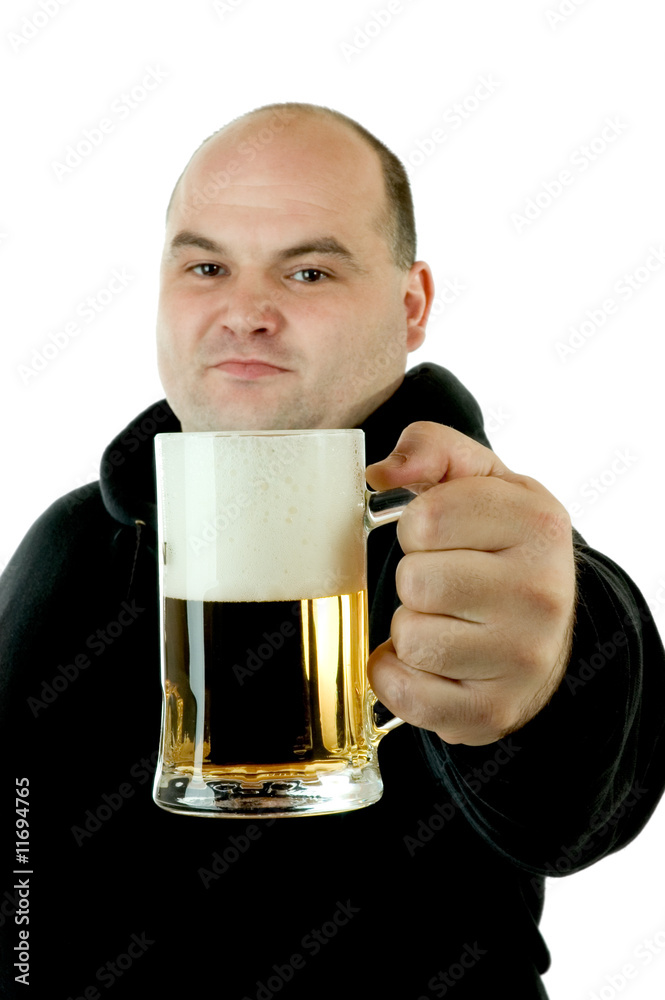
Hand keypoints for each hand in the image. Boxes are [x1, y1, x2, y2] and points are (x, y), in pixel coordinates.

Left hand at [366, 421, 576, 745]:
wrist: (549, 631)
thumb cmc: (500, 546)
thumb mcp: (481, 481)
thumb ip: (432, 449)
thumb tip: (382, 473)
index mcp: (539, 524)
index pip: (427, 518)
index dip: (417, 527)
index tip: (442, 537)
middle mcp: (541, 594)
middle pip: (416, 581)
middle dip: (415, 578)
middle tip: (445, 582)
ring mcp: (521, 659)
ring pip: (409, 638)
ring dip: (410, 627)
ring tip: (445, 620)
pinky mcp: (491, 712)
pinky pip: (403, 693)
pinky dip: (398, 676)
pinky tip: (430, 662)